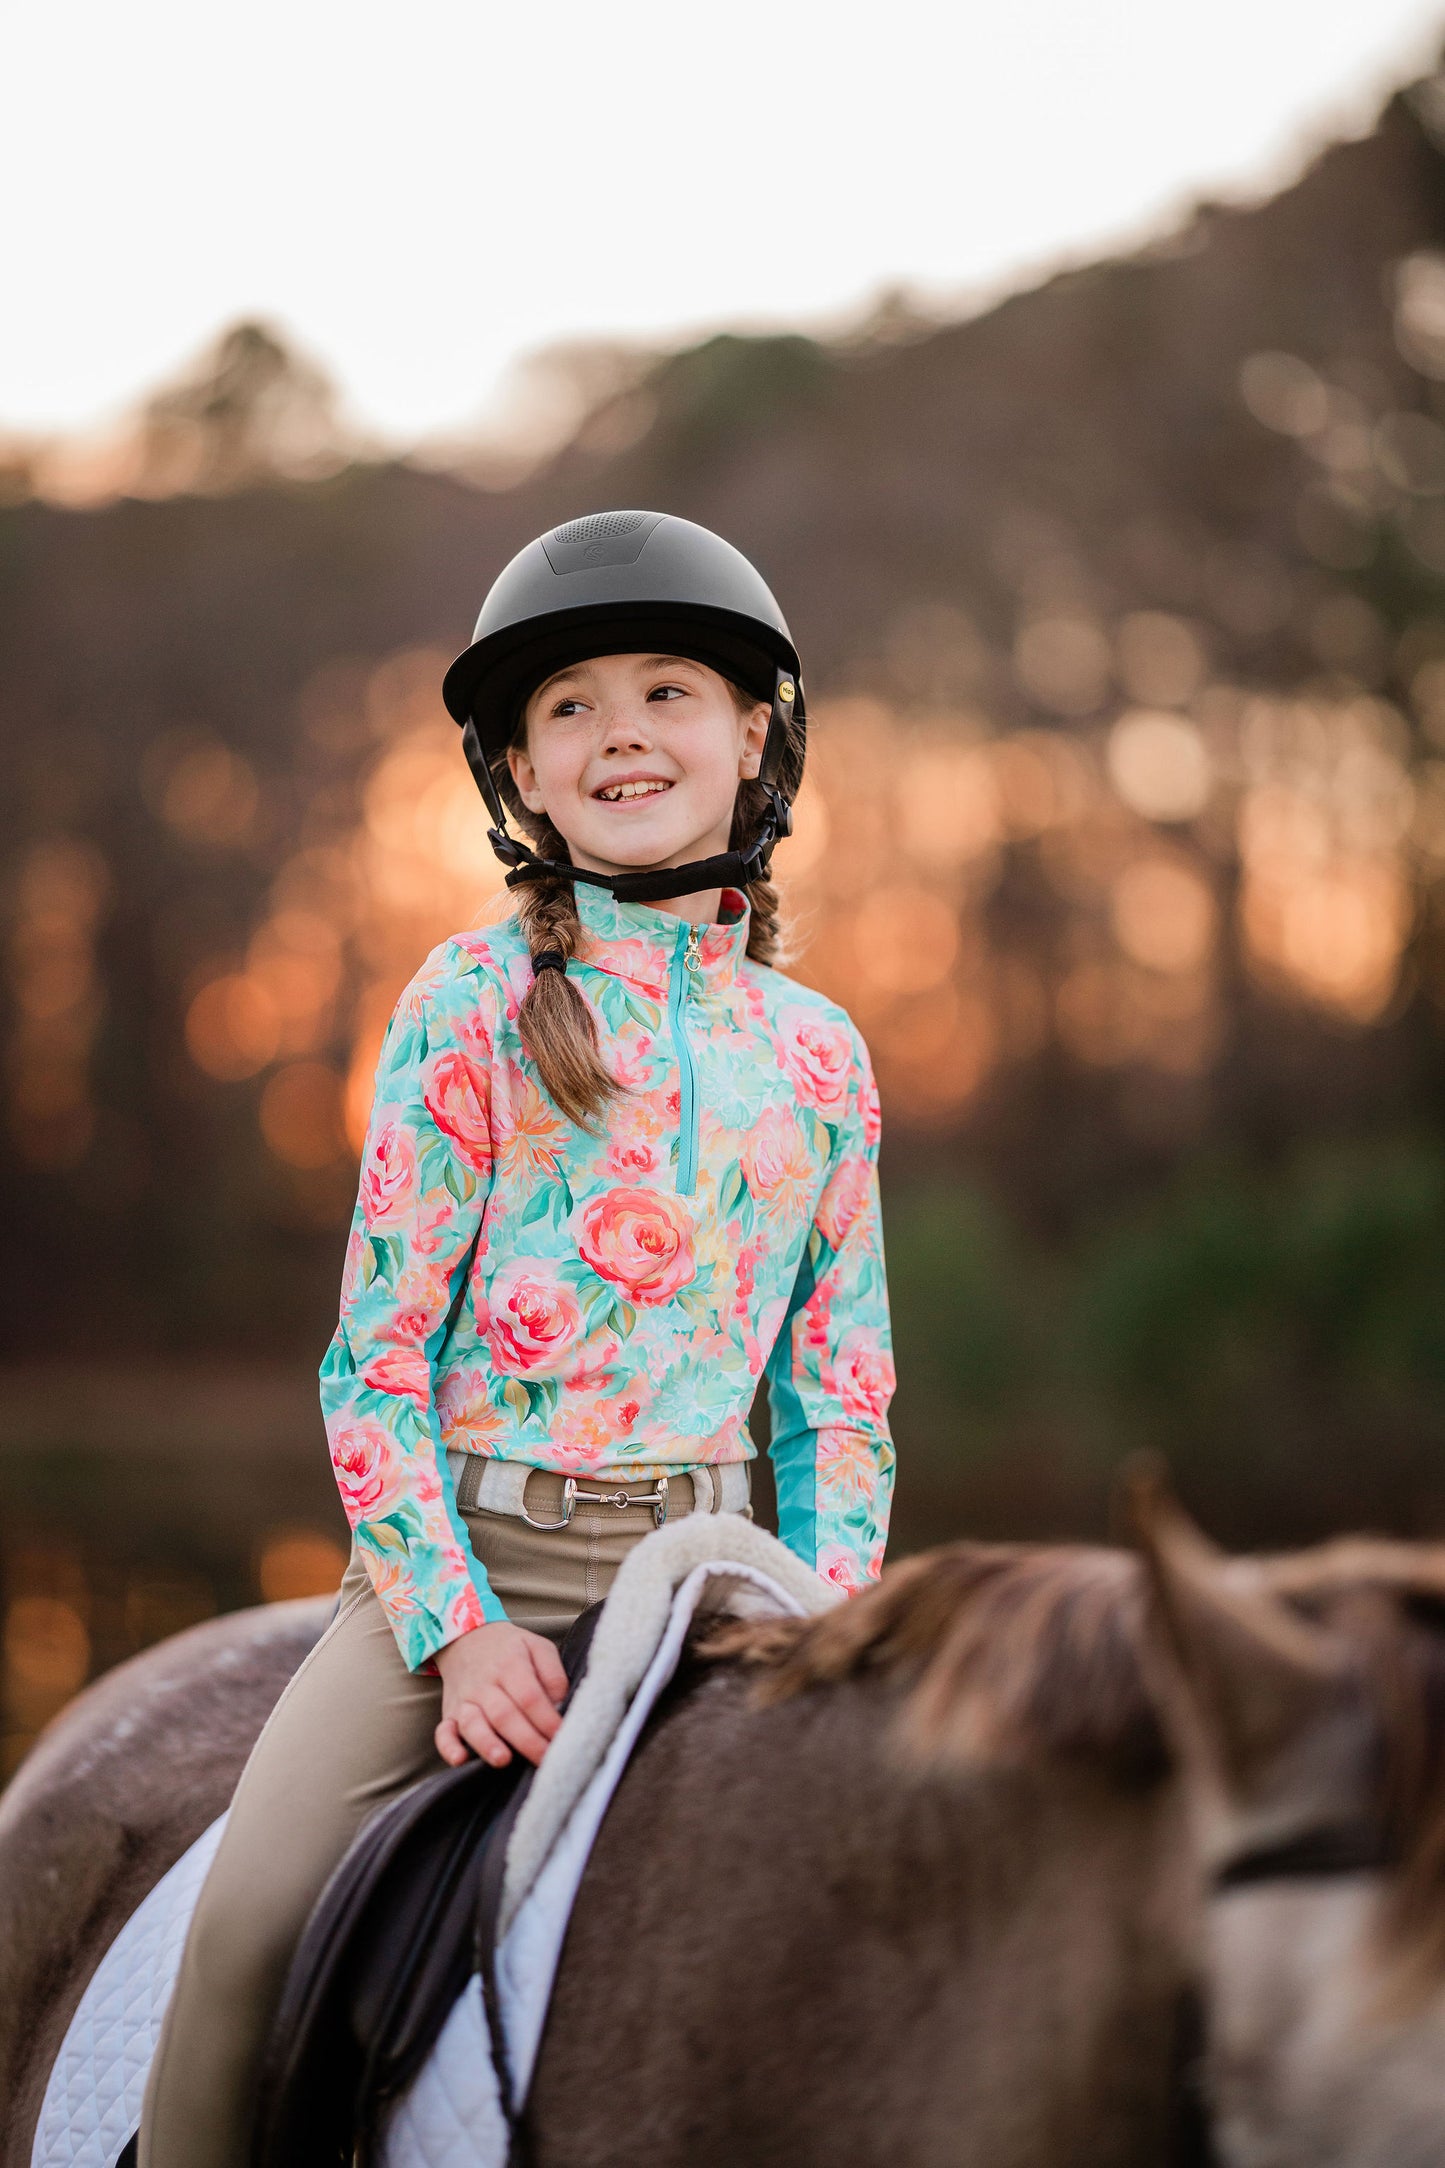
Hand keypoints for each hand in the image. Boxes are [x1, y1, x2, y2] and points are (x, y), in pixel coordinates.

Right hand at [434, 1620, 567, 1768]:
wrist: (466, 1638)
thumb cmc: (509, 1649)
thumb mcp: (537, 1647)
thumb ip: (553, 1674)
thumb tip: (561, 1704)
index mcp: (510, 1665)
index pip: (529, 1696)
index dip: (547, 1719)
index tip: (562, 1737)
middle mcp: (485, 1684)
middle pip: (504, 1715)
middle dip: (527, 1741)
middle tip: (546, 1759)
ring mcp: (465, 1700)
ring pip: (473, 1724)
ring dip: (487, 1744)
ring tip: (504, 1760)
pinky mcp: (450, 1714)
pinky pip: (443, 1732)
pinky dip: (448, 1747)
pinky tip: (460, 1760)